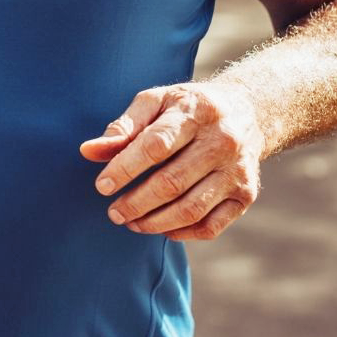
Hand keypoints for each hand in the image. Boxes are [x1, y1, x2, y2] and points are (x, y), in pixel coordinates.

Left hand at [78, 82, 263, 241]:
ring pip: (191, 209)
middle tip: (114, 213)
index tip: (102, 185)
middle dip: (136, 203)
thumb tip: (88, 151)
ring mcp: (237, 171)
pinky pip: (211, 226)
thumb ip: (123, 127)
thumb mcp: (156, 102)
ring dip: (154, 223)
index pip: (156, 145)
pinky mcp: (246, 195)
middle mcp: (222, 141)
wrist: (248, 112)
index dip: (125, 168)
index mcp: (196, 112)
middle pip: (172, 182)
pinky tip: (162, 228)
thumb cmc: (189, 108)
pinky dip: (183, 233)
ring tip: (131, 223)